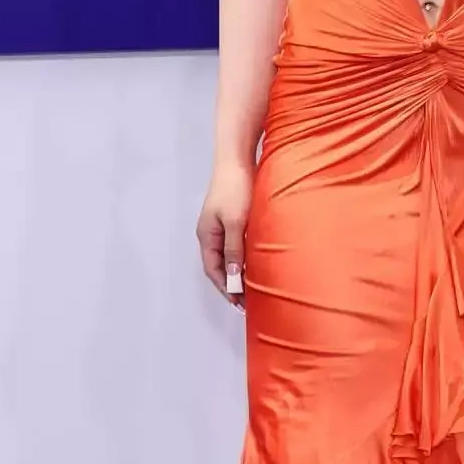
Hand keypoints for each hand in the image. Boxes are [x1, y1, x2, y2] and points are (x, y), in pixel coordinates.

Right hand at [196, 159, 253, 306]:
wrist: (238, 161)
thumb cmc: (235, 189)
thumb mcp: (236, 222)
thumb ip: (234, 250)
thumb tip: (234, 276)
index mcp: (207, 236)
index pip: (213, 271)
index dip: (226, 288)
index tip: (240, 303)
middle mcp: (211, 234)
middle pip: (219, 266)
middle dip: (232, 285)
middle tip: (248, 302)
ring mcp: (221, 226)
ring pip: (228, 257)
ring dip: (238, 273)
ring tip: (253, 288)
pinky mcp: (233, 219)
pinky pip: (236, 246)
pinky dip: (244, 258)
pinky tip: (256, 264)